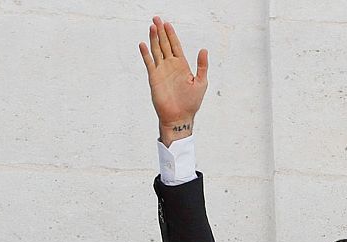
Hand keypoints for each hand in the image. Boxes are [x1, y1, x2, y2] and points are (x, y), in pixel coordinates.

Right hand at [139, 16, 207, 145]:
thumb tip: (203, 49)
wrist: (180, 117)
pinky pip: (149, 63)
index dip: (171, 35)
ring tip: (151, 27)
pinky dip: (146, 54)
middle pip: (164, 44)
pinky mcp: (154, 78)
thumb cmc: (191, 103)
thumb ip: (202, 66)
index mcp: (182, 65)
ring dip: (153, 39)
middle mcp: (171, 66)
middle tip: (156, 19)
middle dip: (161, 32)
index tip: (167, 24)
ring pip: (156, 51)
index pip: (175, 46)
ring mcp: (162, 71)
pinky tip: (143, 44)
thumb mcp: (201, 82)